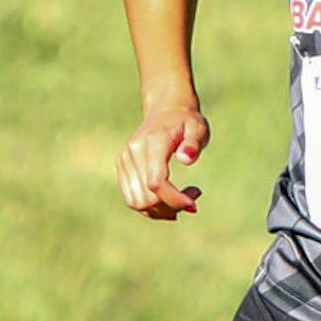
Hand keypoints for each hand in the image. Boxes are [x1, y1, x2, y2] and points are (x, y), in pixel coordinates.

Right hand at [116, 105, 209, 220]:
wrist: (166, 110)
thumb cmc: (186, 121)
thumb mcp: (198, 128)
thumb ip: (194, 142)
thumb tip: (186, 158)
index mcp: (152, 142)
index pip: (156, 183)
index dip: (174, 199)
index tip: (194, 204)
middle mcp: (132, 152)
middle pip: (146, 197)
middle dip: (171, 206)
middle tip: (194, 197)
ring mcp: (124, 161)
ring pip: (137, 202)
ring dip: (161, 210)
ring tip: (183, 198)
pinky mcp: (122, 168)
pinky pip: (132, 199)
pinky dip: (152, 208)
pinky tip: (169, 200)